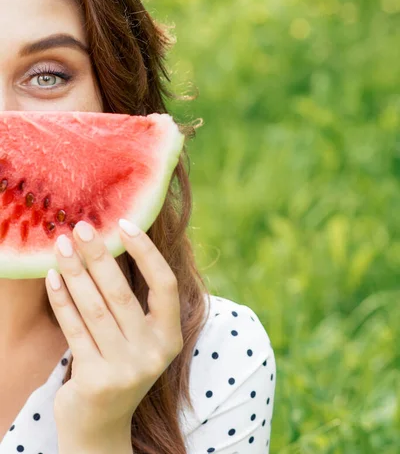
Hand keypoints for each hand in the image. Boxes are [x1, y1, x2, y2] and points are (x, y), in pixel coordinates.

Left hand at [45, 218, 182, 450]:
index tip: (124, 224)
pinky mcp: (96, 379)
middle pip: (122, 294)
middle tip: (81, 227)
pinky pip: (75, 329)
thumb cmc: (119, 365)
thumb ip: (134, 300)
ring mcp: (126, 369)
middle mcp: (153, 353)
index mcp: (170, 336)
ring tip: (62, 246)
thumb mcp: (138, 337)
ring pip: (95, 309)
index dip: (146, 252)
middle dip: (99, 256)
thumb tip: (111, 243)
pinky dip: (62, 300)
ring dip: (75, 272)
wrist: (100, 425)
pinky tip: (52, 277)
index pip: (165, 285)